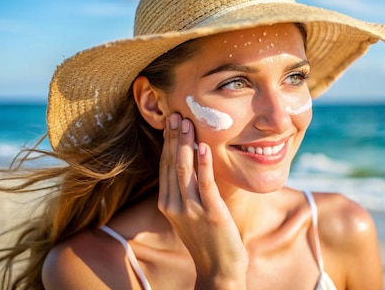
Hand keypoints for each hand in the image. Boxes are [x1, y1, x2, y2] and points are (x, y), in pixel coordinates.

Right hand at [158, 113, 247, 288]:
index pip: (165, 166)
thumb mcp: (190, 214)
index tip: (170, 121)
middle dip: (174, 137)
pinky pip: (205, 183)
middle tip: (177, 113)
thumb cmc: (207, 240)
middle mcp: (174, 205)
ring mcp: (191, 209)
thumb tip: (191, 166)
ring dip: (185, 144)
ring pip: (184, 170)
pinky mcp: (210, 213)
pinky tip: (203, 146)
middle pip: (172, 163)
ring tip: (188, 123)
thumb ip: (187, 192)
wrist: (218, 270)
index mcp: (167, 204)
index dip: (168, 142)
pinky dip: (203, 163)